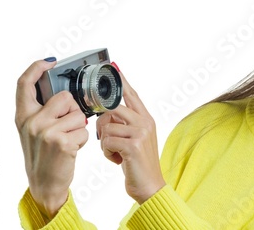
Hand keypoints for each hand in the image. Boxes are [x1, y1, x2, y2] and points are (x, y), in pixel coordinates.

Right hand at [15, 59, 88, 218]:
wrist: (44, 183)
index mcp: (23, 115)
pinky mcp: (61, 142)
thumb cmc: (44, 154)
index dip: (37, 68)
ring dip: (79, 127)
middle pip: (65, 97)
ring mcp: (46, 131)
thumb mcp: (35, 130)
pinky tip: (72, 149)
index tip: (50, 62)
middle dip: (73, 110)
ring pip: (78, 115)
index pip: (25, 84)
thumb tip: (66, 93)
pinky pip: (84, 131)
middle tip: (67, 126)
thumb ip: (44, 110)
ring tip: (68, 140)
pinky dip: (83, 140)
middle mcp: (31, 121)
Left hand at [96, 66, 165, 203]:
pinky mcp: (133, 145)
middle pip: (113, 107)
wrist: (150, 186)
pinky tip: (117, 160)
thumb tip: (106, 114)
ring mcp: (140, 133)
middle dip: (103, 122)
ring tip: (115, 152)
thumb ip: (126, 124)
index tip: (114, 67)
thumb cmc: (138, 164)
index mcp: (146, 119)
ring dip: (105, 142)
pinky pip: (107, 141)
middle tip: (106, 136)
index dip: (122, 81)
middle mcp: (145, 122)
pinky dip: (107, 153)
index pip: (132, 94)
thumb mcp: (136, 140)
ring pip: (107, 126)